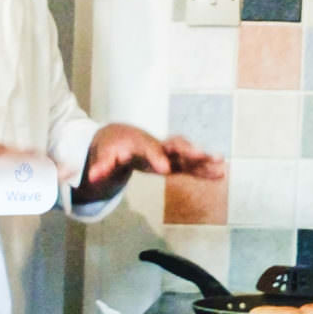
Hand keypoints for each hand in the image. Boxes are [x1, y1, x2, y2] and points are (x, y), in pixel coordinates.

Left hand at [80, 125, 225, 200]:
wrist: (119, 136)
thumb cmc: (111, 146)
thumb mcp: (102, 155)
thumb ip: (100, 166)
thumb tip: (92, 177)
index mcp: (139, 143)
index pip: (149, 150)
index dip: (156, 158)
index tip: (165, 168)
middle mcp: (157, 145)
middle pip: (173, 146)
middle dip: (186, 151)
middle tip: (199, 155)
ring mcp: (167, 152)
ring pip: (186, 153)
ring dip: (201, 158)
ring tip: (219, 162)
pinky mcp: (173, 161)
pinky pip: (190, 165)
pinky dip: (203, 168)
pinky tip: (220, 173)